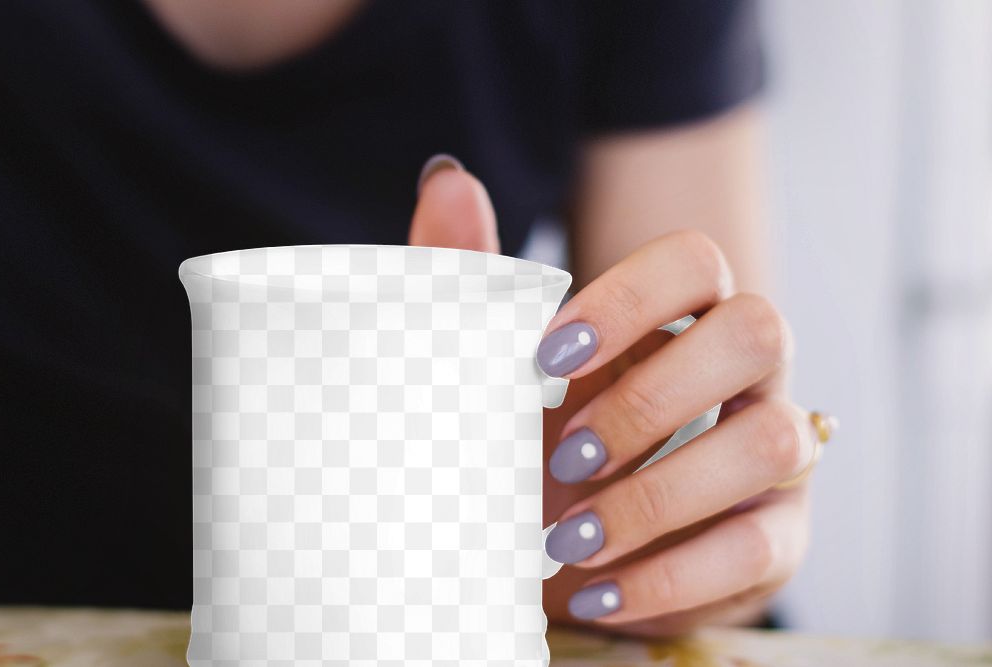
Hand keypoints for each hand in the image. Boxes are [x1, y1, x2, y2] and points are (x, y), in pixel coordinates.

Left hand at [410, 155, 812, 635]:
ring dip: (657, 496)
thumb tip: (447, 178)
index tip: (546, 357)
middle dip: (651, 399)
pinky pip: (758, 547)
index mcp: (678, 316)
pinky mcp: (778, 537)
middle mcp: (745, 371)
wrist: (564, 553)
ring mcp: (774, 452)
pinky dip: (671, 575)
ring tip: (569, 539)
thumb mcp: (495, 371)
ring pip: (772, 442)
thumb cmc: (535, 442)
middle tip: (563, 456)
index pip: (696, 261)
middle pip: (759, 331)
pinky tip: (601, 591)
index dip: (630, 298)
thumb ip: (471, 279)